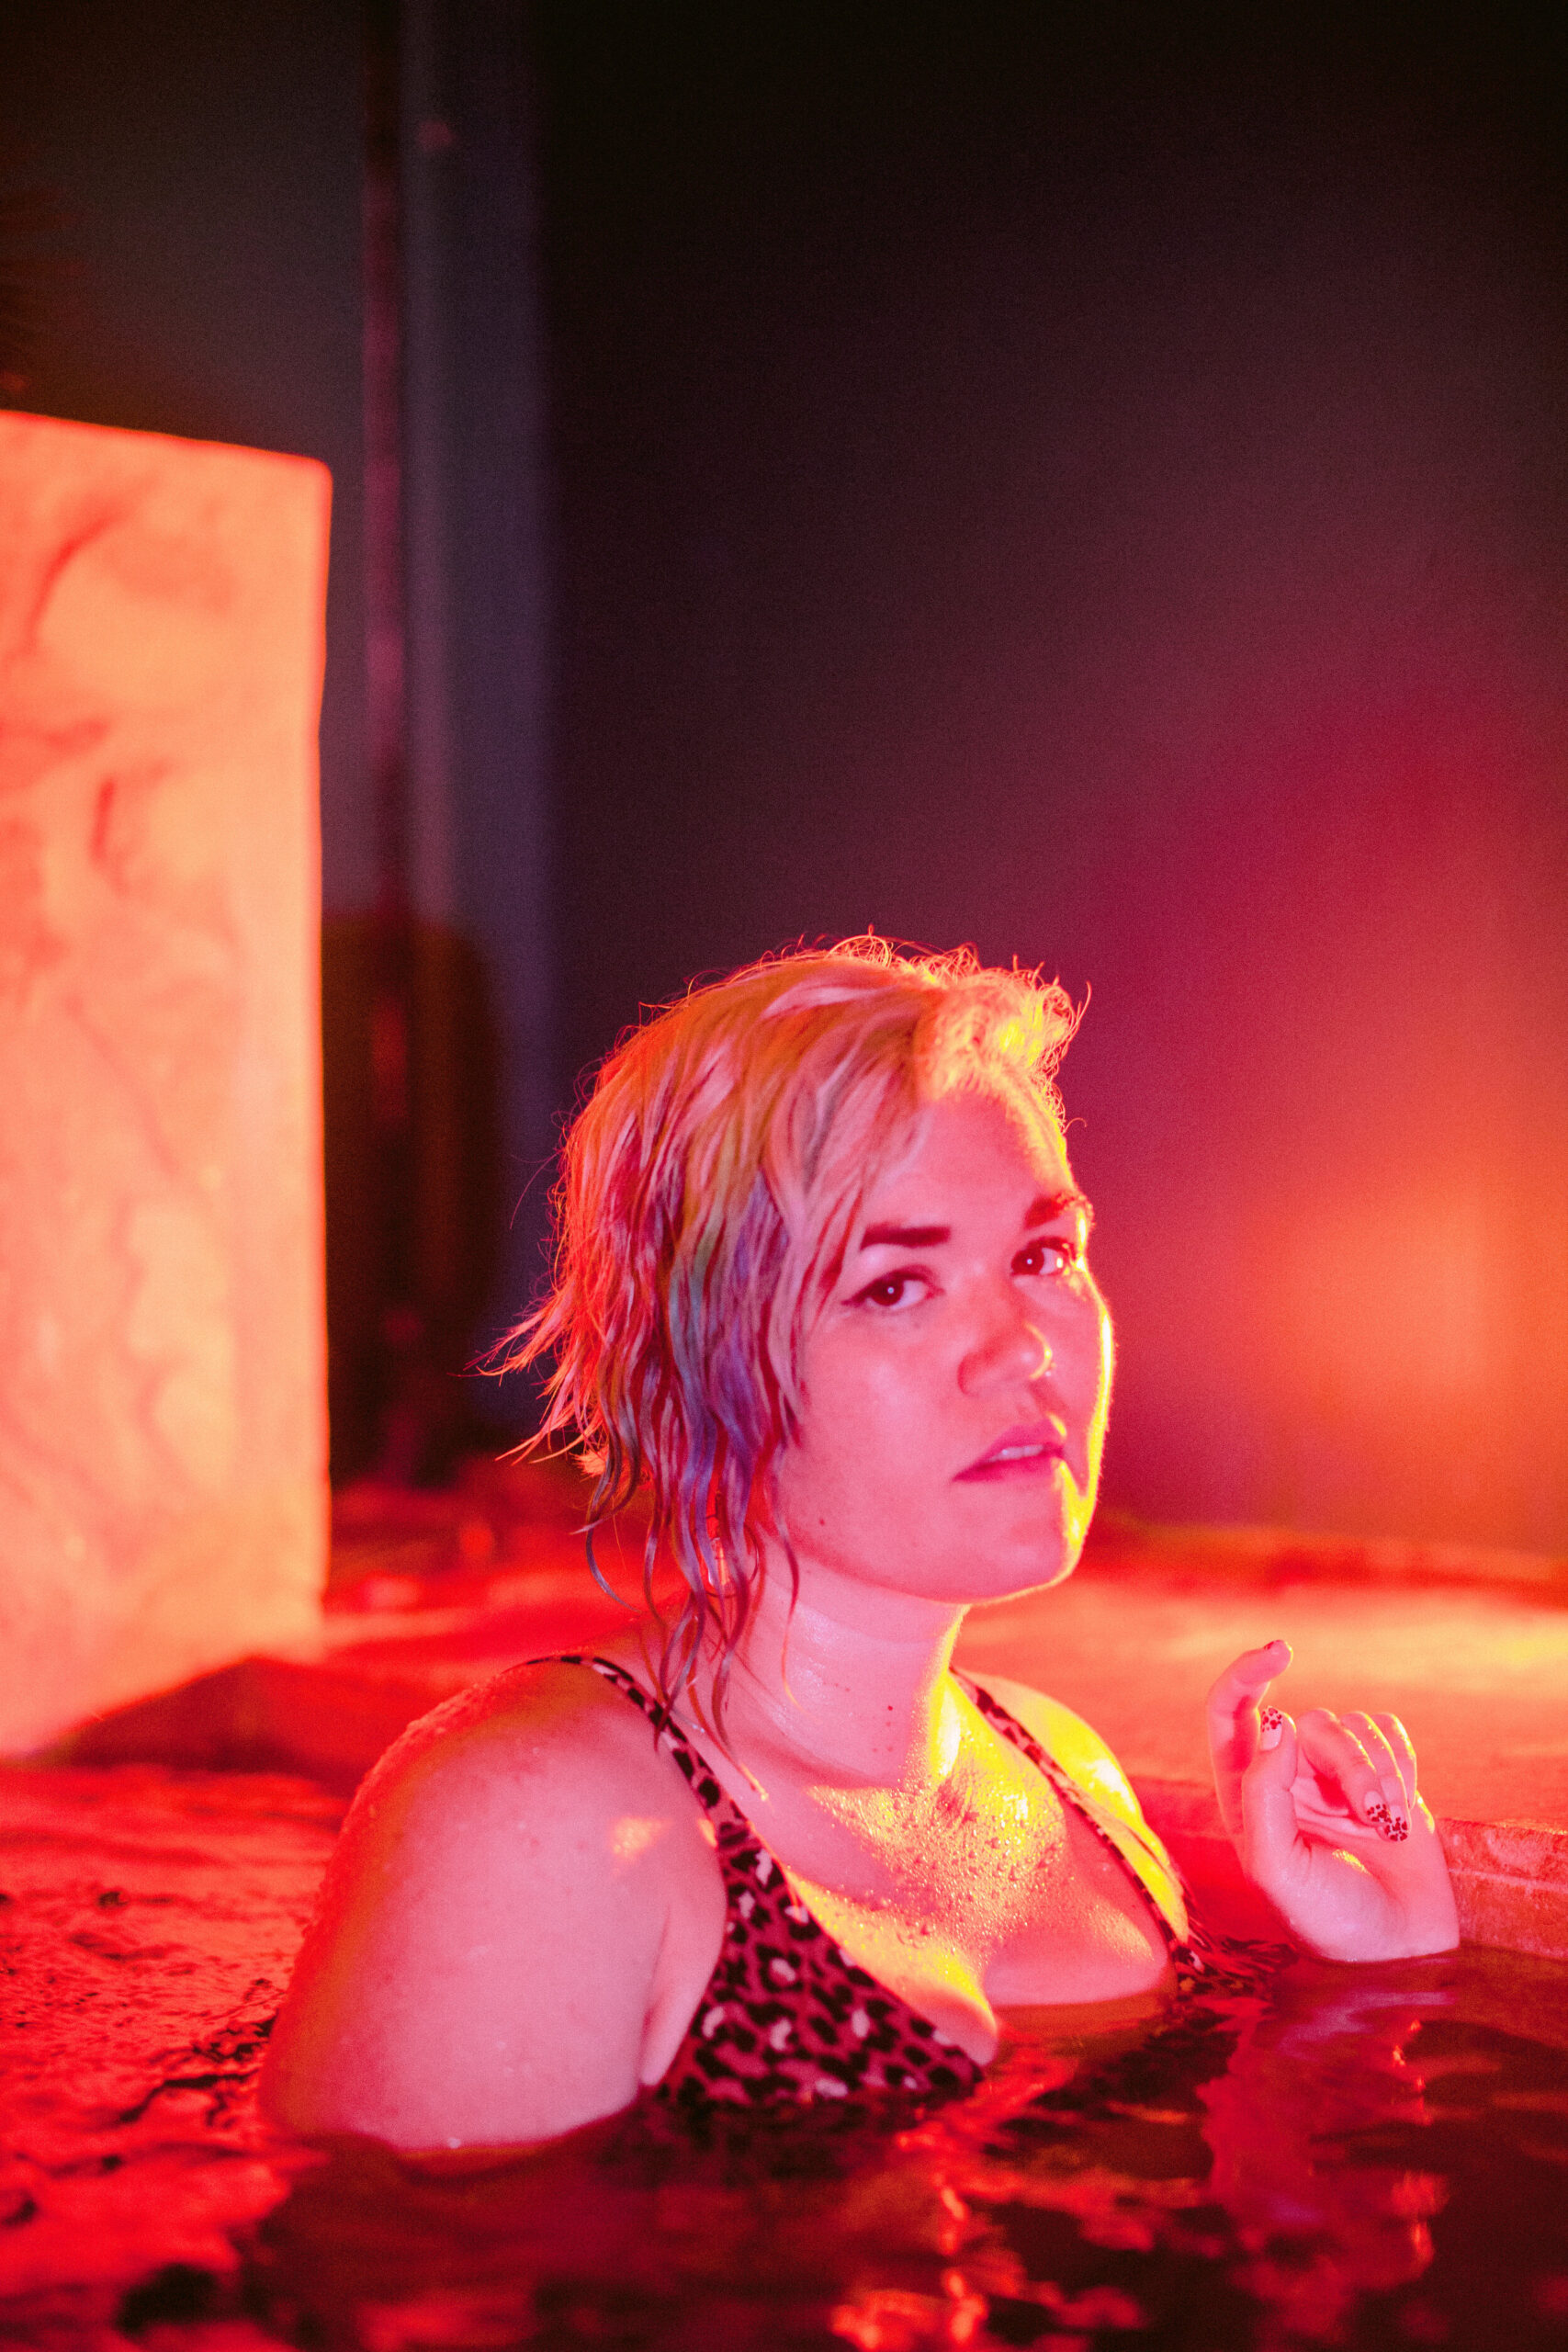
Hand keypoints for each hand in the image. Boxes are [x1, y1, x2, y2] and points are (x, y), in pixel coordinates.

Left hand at [1206, 1641, 1458, 1961]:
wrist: (1399, 1949)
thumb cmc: (1327, 1918)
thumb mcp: (1276, 1866)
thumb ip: (1264, 1792)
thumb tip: (1276, 1723)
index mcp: (1246, 1795)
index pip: (1230, 1713)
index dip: (1246, 1674)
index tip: (1279, 1654)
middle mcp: (1287, 1776)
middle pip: (1310, 1723)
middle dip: (1348, 1764)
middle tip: (1370, 1815)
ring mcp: (1336, 1774)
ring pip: (1354, 1725)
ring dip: (1379, 1774)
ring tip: (1386, 1826)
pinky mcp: (1383, 1772)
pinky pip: (1389, 1732)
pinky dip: (1402, 1768)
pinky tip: (1400, 1812)